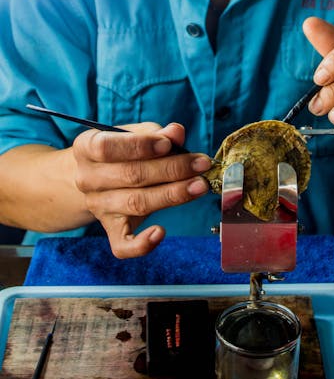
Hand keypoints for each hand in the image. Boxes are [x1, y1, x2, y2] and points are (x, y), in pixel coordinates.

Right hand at [73, 121, 210, 257]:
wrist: (99, 179)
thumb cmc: (122, 150)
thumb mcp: (134, 134)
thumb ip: (155, 133)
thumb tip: (176, 132)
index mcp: (87, 148)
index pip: (108, 147)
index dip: (140, 146)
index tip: (168, 144)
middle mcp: (87, 179)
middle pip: (131, 176)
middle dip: (171, 169)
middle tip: (200, 164)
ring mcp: (98, 207)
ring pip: (136, 204)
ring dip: (172, 195)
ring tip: (199, 186)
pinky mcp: (111, 230)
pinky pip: (123, 245)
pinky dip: (142, 244)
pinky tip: (161, 232)